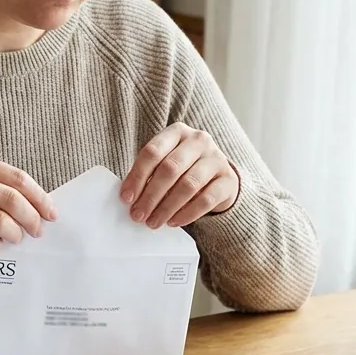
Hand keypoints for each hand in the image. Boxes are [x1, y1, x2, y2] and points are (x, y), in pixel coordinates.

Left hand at [120, 122, 239, 228]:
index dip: (137, 176)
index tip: (126, 198)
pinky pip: (206, 199)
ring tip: (153, 222)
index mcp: (177, 132)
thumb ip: (149, 175)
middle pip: (170, 168)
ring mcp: (216, 158)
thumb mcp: (165, 163)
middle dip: (151, 195)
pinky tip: (173, 222)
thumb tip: (130, 199)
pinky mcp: (228, 180)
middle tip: (138, 215)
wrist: (218, 176)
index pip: (152, 152)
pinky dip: (187, 213)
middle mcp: (198, 140)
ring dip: (167, 207)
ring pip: (188, 185)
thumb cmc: (183, 169)